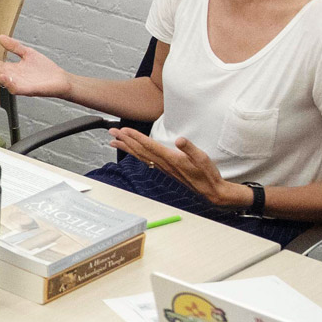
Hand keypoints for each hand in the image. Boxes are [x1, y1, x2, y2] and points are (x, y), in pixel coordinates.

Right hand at [0, 35, 71, 99]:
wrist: (60, 80)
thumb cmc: (45, 70)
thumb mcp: (27, 53)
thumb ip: (14, 47)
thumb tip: (0, 37)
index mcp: (11, 69)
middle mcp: (12, 77)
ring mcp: (18, 84)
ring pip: (2, 79)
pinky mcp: (27, 90)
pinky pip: (14, 88)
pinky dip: (8, 83)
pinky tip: (4, 76)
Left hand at [111, 129, 242, 207]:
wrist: (210, 191)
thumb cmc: (207, 175)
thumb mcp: (203, 159)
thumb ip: (190, 149)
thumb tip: (179, 140)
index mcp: (172, 159)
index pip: (150, 146)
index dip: (136, 137)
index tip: (124, 130)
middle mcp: (164, 164)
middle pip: (140, 151)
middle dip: (125, 140)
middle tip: (112, 132)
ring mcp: (163, 168)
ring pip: (141, 156)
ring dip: (127, 147)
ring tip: (114, 141)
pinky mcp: (165, 170)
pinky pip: (146, 160)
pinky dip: (135, 154)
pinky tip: (131, 151)